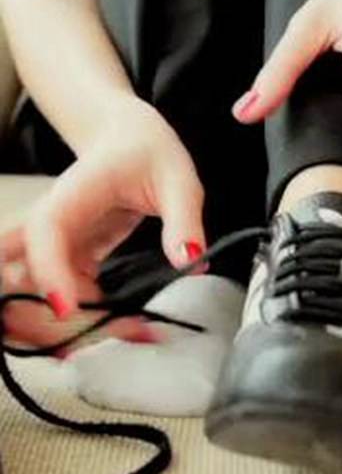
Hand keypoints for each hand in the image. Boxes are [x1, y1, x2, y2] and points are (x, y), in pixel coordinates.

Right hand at [0, 97, 205, 343]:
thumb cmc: (148, 151)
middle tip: (109, 335)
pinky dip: (86, 321)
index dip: (49, 270)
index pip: (46, 231)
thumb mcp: (178, 179)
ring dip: (66, 326)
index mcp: (74, 193)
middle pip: (20, 273)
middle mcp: (53, 222)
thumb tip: (189, 260)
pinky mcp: (67, 260)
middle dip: (46, 315)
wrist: (127, 139)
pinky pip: (62, 298)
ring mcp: (56, 245)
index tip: (67, 308)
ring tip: (129, 334)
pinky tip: (130, 330)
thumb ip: (184, 218)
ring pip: (32, 294)